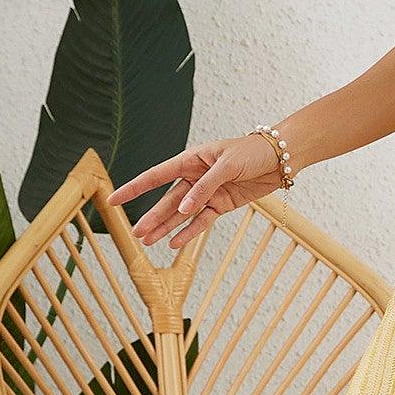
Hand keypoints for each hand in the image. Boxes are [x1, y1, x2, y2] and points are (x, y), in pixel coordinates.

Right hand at [107, 132, 289, 250]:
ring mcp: (208, 192)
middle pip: (168, 200)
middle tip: (135, 234)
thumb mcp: (227, 165)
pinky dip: (189, 232)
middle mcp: (195, 176)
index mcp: (191, 160)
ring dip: (166, 228)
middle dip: (152, 217)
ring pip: (182, 214)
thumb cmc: (252, 152)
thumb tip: (184, 209)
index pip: (156, 176)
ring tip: (147, 241)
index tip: (113, 200)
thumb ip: (205, 187)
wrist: (281, 158)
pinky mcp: (222, 204)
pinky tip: (174, 243)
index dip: (134, 189)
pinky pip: (202, 220)